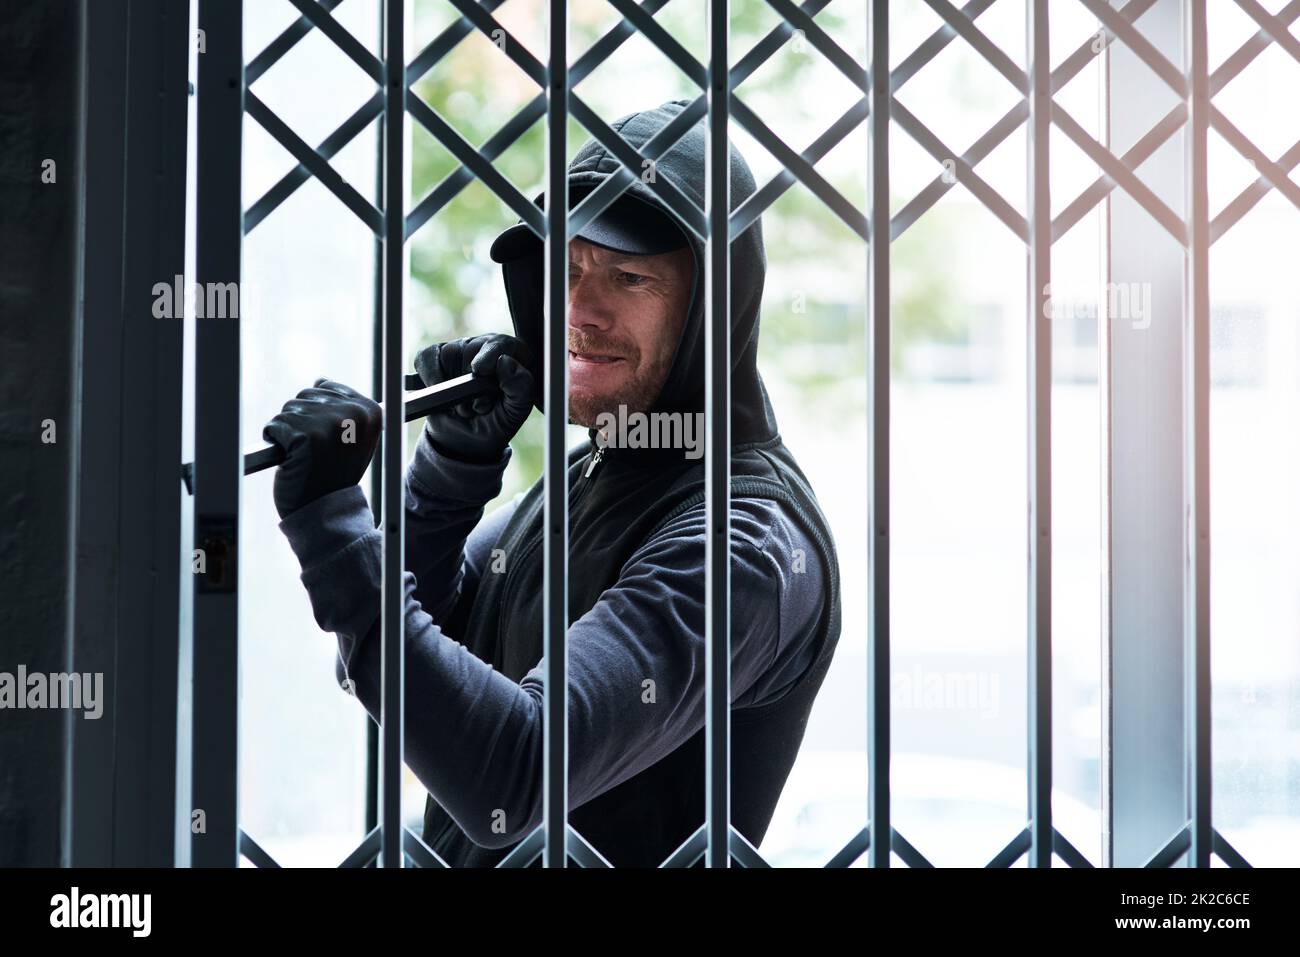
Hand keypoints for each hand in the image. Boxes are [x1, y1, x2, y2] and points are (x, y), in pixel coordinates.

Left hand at [263, 378, 381, 519]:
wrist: (324, 510)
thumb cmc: (334, 473)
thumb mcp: (351, 437)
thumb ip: (342, 408)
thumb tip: (321, 379)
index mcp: (371, 412)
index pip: (327, 386)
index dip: (319, 413)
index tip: (328, 438)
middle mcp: (354, 414)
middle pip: (306, 394)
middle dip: (302, 420)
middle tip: (315, 449)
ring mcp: (330, 424)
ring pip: (288, 409)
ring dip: (288, 433)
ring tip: (304, 455)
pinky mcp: (304, 437)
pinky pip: (274, 426)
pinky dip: (275, 442)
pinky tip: (291, 459)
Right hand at [406, 333, 535, 463]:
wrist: (467, 439)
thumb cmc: (496, 421)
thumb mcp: (516, 412)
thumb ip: (521, 388)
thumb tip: (505, 361)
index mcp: (513, 355)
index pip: (501, 344)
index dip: (489, 356)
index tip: (480, 371)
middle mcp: (487, 346)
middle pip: (472, 350)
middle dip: (471, 384)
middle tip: (478, 408)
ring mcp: (460, 349)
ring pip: (449, 355)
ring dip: (452, 387)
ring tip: (463, 406)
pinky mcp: (436, 357)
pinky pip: (426, 358)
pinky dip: (430, 378)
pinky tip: (441, 394)